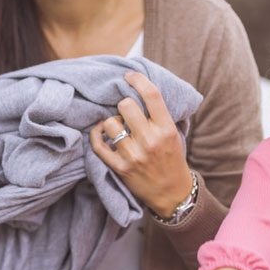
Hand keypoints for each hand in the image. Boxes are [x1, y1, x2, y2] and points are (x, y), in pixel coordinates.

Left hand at [89, 71, 193, 217]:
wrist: (172, 193)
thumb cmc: (171, 159)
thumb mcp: (174, 134)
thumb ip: (159, 115)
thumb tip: (139, 89)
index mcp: (166, 129)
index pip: (151, 95)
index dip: (138, 80)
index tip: (130, 76)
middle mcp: (150, 141)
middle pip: (125, 105)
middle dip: (123, 105)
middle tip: (126, 112)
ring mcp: (133, 155)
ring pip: (110, 123)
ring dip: (111, 122)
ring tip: (118, 127)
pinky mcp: (119, 168)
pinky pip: (98, 145)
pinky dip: (96, 135)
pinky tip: (100, 131)